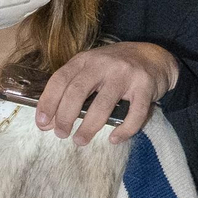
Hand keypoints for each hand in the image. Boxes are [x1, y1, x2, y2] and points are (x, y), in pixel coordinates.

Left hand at [34, 41, 179, 144]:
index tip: (43, 123)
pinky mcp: (145, 86)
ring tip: (80, 141)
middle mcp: (104, 63)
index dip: (48, 102)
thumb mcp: (92, 68)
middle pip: (78, 91)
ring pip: (103, 104)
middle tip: (61, 134)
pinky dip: (124, 129)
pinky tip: (115, 139)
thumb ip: (72, 88)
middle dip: (65, 116)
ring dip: (89, 127)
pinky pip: (135, 113)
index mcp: (86, 59)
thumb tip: (48, 121)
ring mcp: (126, 74)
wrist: (155, 57)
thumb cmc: (117, 68)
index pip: (60, 79)